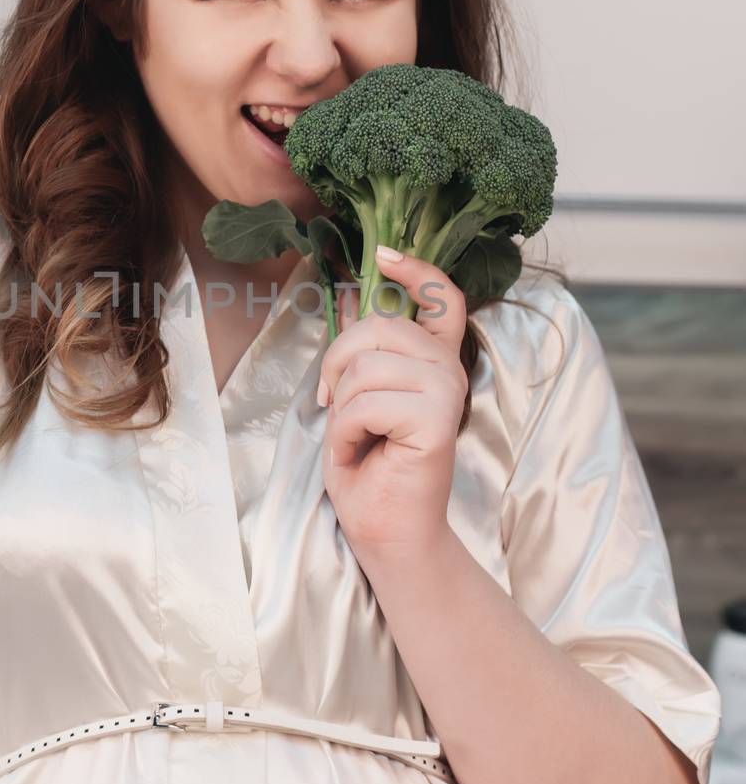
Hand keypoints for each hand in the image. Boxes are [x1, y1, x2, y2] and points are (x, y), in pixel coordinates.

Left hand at [318, 246, 468, 568]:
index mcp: (433, 360)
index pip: (441, 296)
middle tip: (335, 408)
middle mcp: (447, 369)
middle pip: (378, 327)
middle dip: (337, 365)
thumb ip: (362, 349)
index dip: (416, 269)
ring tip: (354, 439)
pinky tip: (361, 453)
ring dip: (342, 410)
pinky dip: (347, 432)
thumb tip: (352, 293)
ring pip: (367, 366)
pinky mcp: (438, 420)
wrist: (386, 529)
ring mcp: (447, 392)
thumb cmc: (370, 468)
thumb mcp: (355, 396)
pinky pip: (367, 403)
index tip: (382, 254)